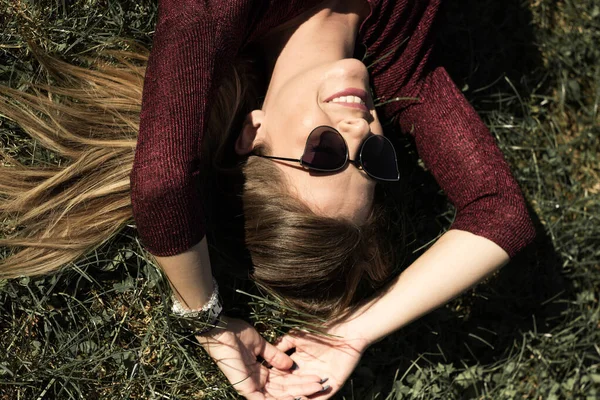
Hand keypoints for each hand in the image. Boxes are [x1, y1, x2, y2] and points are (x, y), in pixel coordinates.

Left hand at [197, 316, 326, 399]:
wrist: (220, 330)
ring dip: (297, 391)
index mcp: (259, 371)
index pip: (283, 380)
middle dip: (303, 386)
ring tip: (316, 387)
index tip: (315, 376)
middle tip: (321, 383)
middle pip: (284, 388)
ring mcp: (251, 386)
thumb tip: (290, 364)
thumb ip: (274, 355)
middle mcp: (256, 380)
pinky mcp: (246, 388)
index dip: (299, 379)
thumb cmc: (236, 334)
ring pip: (278, 396)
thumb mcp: (260, 344)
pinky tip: (296, 398)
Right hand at [274, 322, 370, 398]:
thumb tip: (266, 355)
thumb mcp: (297, 336)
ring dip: (295, 398)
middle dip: (283, 394)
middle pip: (292, 388)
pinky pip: (320, 398)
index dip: (273, 382)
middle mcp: (307, 374)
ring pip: (305, 395)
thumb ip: (282, 345)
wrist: (346, 330)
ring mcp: (320, 381)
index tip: (261, 386)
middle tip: (269, 398)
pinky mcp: (333, 385)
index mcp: (298, 363)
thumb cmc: (321, 330)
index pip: (283, 377)